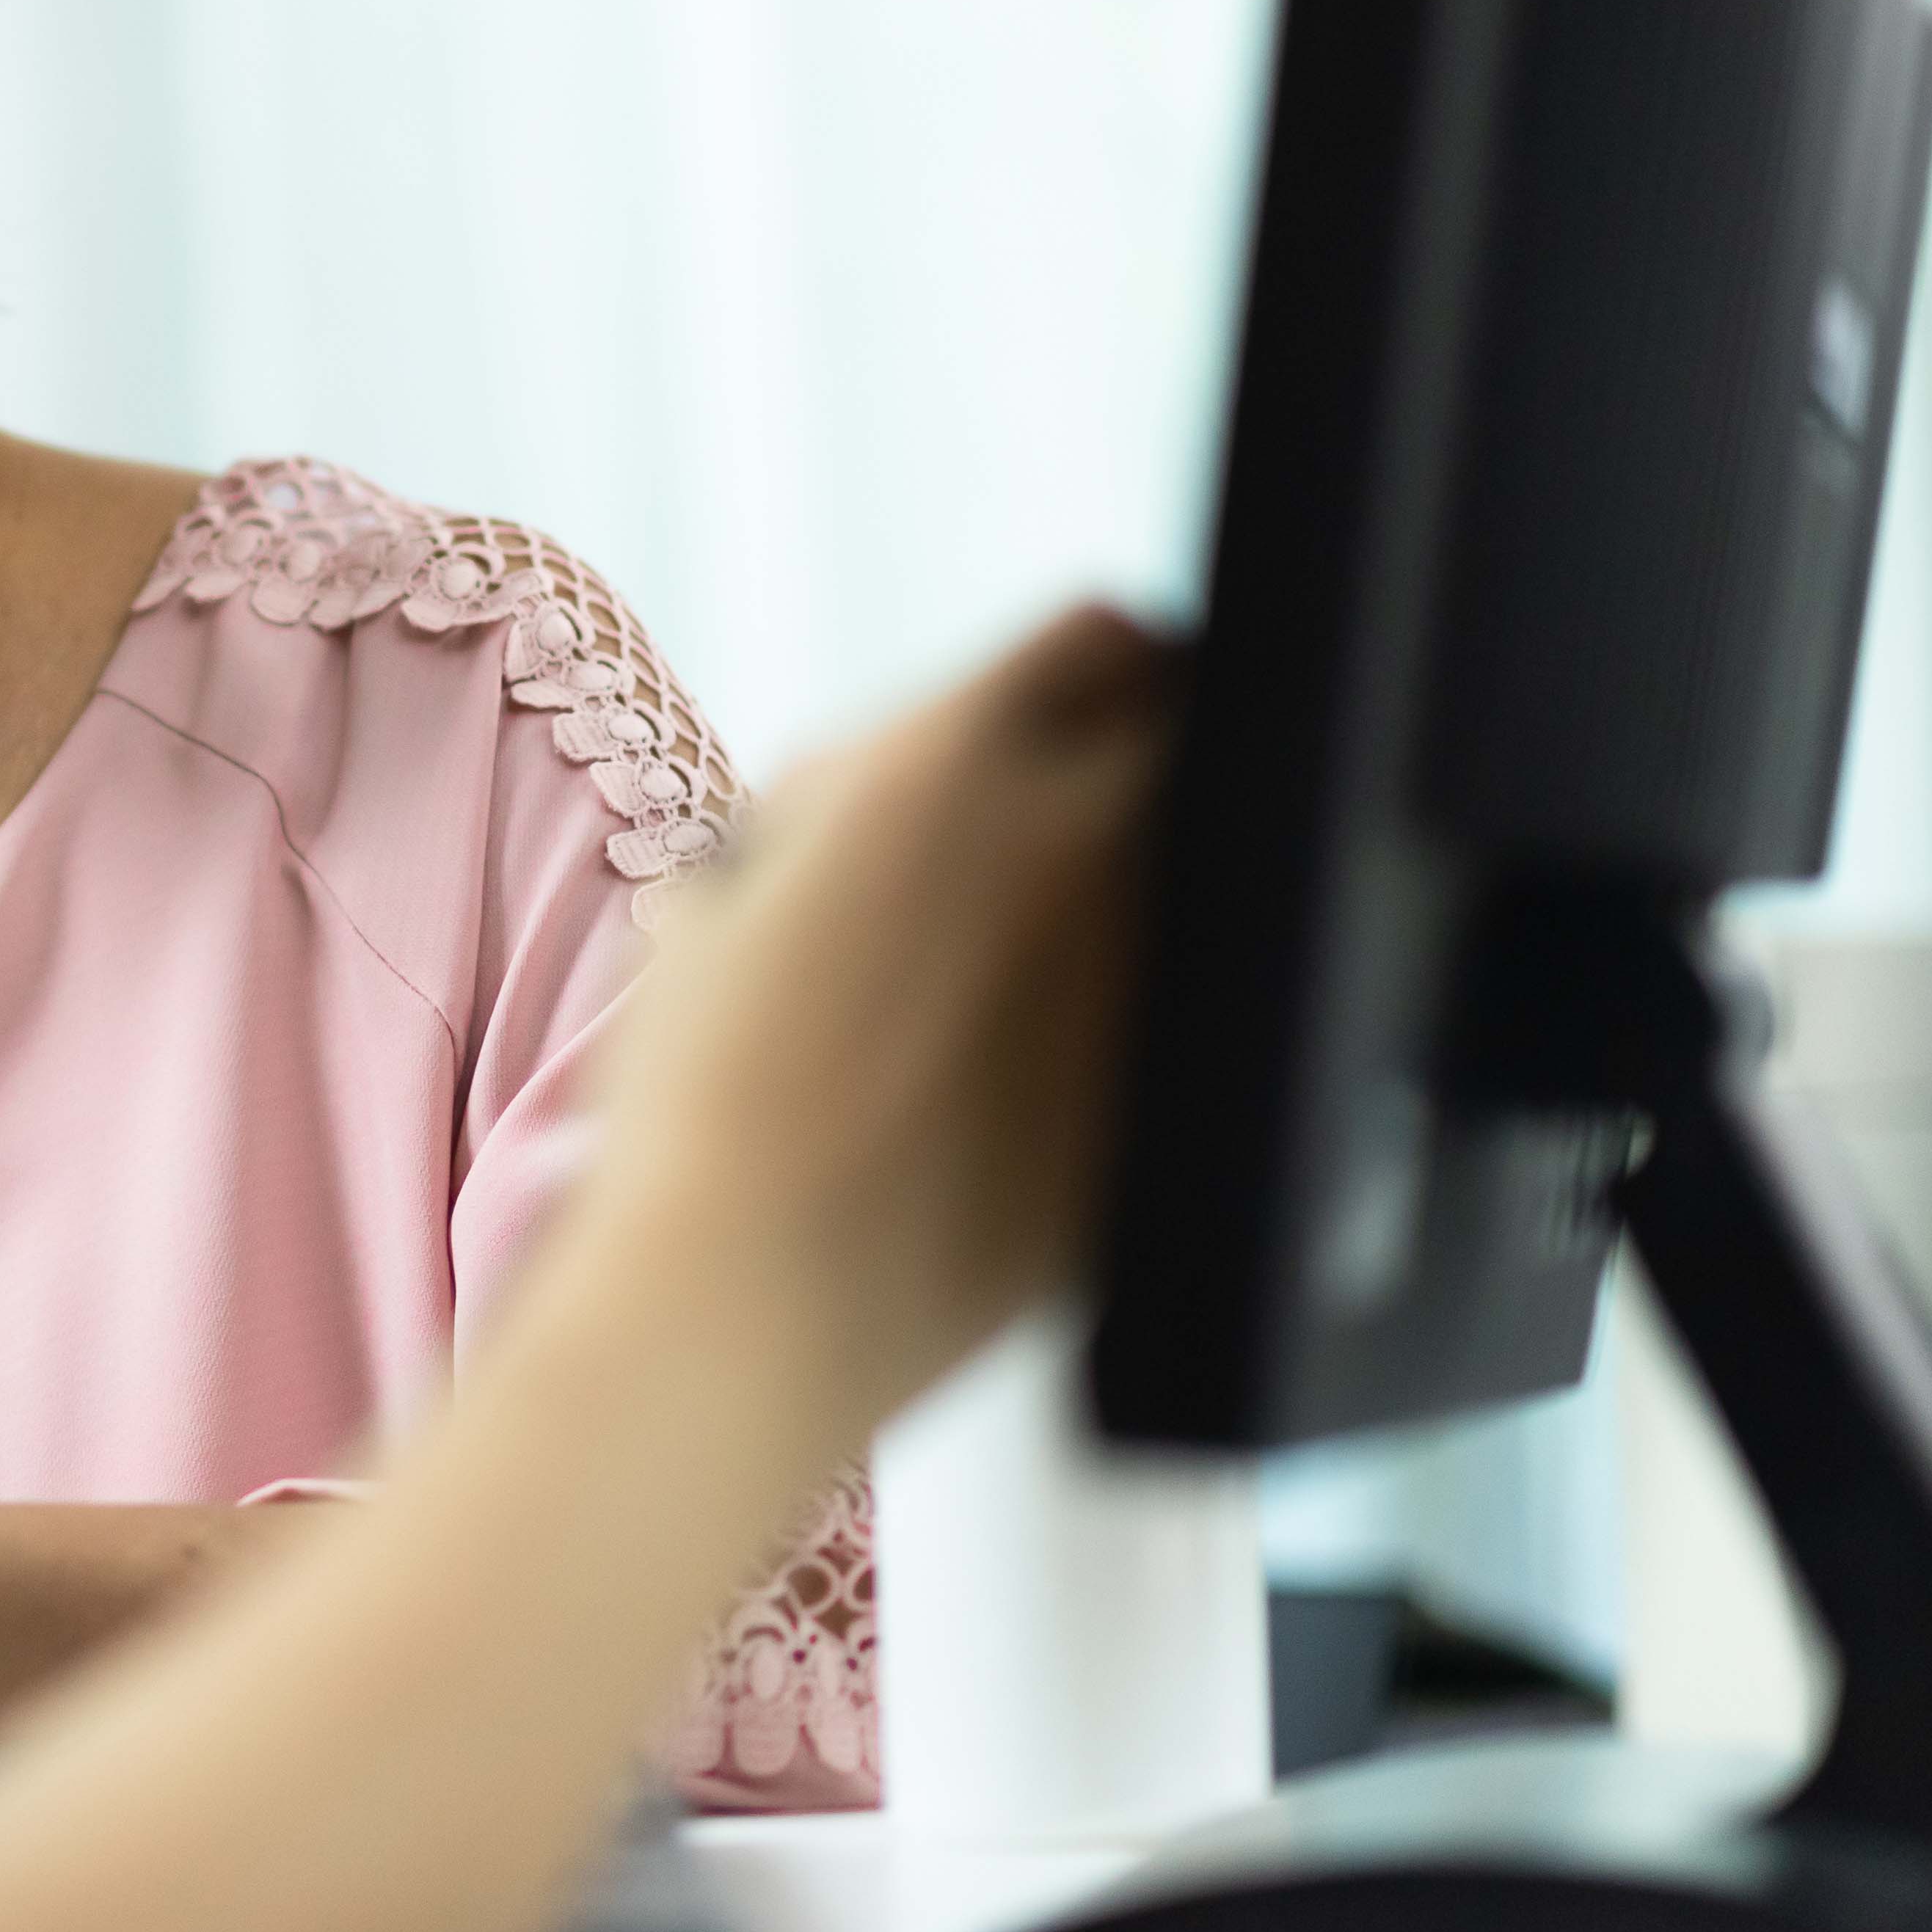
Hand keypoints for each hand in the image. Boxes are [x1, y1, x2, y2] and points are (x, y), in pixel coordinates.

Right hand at [546, 604, 1171, 1439]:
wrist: (746, 1298)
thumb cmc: (711, 1092)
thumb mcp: (746, 872)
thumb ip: (873, 779)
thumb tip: (966, 746)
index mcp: (957, 761)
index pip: (1108, 633)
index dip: (1085, 673)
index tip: (1071, 712)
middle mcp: (1085, 843)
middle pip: (1198, 730)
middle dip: (1144, 756)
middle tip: (1080, 821)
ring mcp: (1155, 972)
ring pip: (1220, 865)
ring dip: (1159, 881)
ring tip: (1054, 961)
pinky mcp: (1184, 1095)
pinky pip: (1212, 1003)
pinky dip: (1164, 1008)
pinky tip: (1061, 1070)